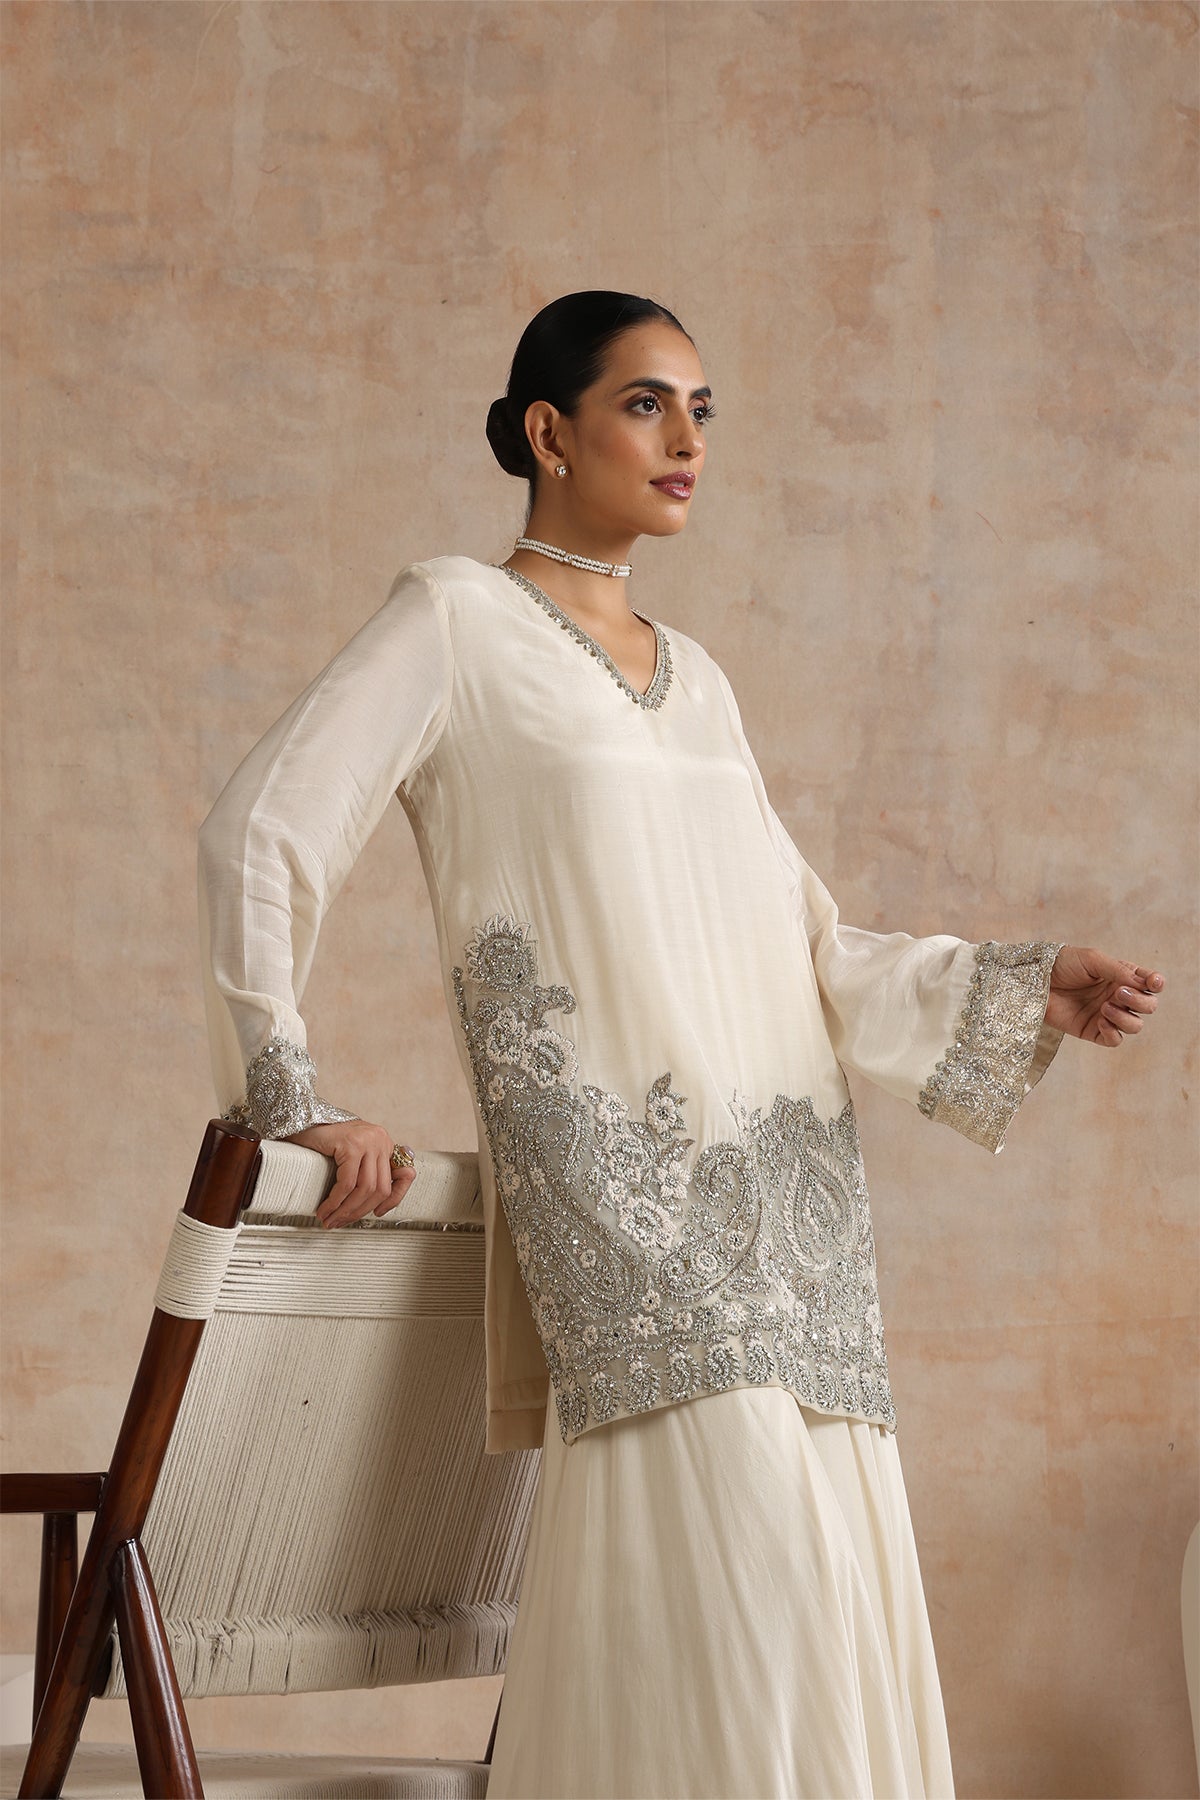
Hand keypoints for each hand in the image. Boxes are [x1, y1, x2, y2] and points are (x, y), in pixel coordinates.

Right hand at [282, 1119, 417, 1226]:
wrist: (299, 1119)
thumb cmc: (322, 1140)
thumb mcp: (353, 1154)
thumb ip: (367, 1171)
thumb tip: (375, 1205)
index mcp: (384, 1142)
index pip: (405, 1175)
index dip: (394, 1200)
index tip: (378, 1213)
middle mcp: (380, 1139)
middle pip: (381, 1188)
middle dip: (360, 1211)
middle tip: (340, 1222)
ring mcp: (368, 1140)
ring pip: (365, 1189)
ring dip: (346, 1210)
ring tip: (329, 1219)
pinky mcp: (351, 1145)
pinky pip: (347, 1183)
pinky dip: (335, 1201)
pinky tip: (325, 1209)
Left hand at [1045, 946, 1164, 1046]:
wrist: (1034, 980)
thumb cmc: (1062, 963)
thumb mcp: (1093, 959)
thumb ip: (1119, 971)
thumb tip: (1142, 985)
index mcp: (1122, 976)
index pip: (1151, 983)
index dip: (1156, 984)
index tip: (1152, 983)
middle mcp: (1118, 996)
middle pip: (1148, 1006)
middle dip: (1140, 1001)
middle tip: (1118, 993)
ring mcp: (1107, 1014)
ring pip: (1135, 1025)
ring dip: (1126, 1017)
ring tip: (1105, 1006)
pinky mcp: (1092, 1031)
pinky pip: (1115, 1040)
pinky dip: (1113, 1033)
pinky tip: (1101, 1021)